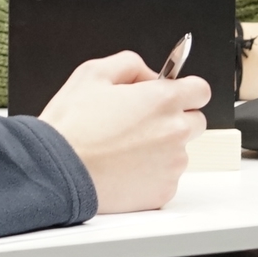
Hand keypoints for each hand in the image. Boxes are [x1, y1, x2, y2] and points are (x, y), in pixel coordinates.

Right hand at [37, 51, 209, 212]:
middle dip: (175, 119)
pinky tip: (124, 169)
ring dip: (161, 149)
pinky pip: (167, 178)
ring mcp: (171, 165)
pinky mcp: (162, 192)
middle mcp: (174, 132)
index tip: (171, 96)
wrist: (56, 171)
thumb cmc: (71, 126)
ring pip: (179, 152)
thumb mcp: (93, 73)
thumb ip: (131, 64)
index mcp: (163, 100)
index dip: (185, 90)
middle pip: (196, 121)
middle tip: (142, 124)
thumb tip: (149, 74)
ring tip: (124, 149)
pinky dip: (151, 174)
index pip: (201, 90)